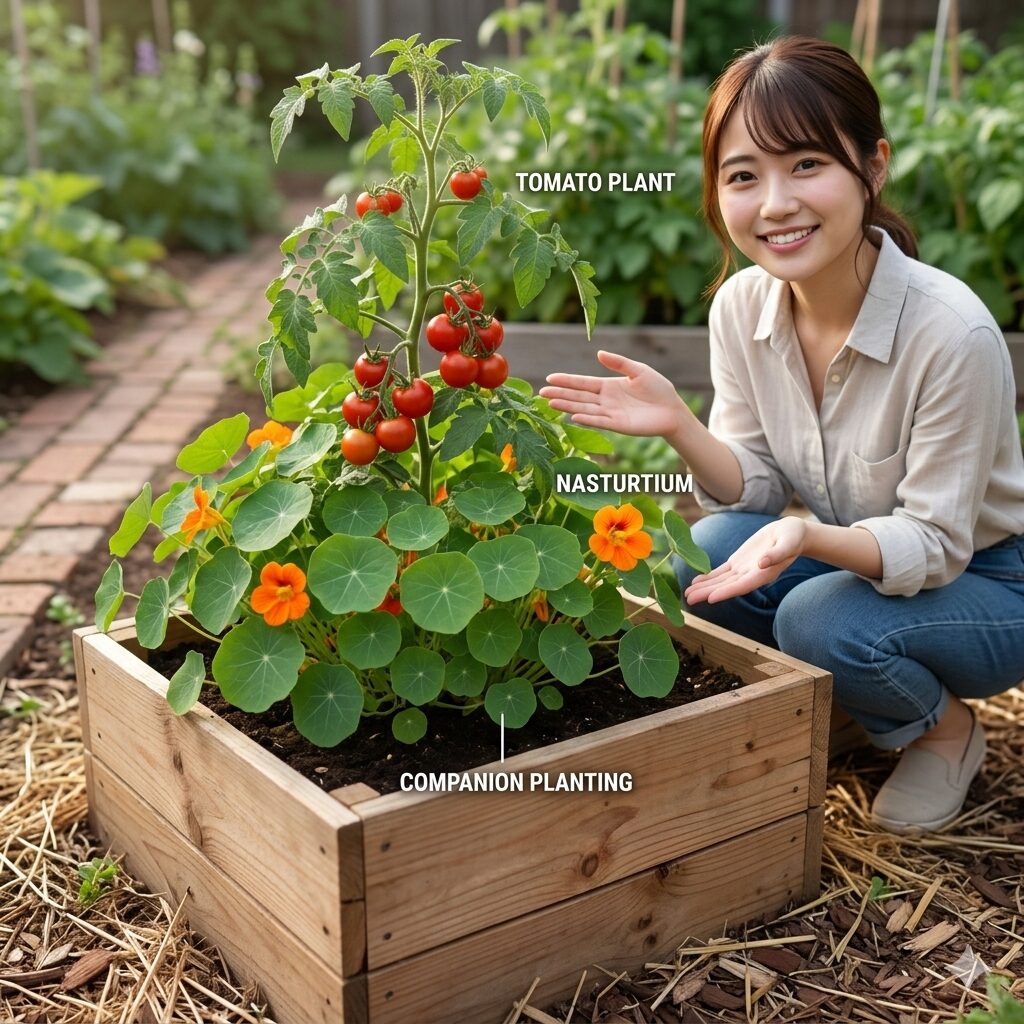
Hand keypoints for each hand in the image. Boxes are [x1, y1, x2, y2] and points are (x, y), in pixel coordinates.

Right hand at [539, 350, 688, 437]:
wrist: (673, 410)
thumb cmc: (658, 389)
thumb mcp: (639, 370)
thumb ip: (619, 363)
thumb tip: (598, 353)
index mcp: (608, 386)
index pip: (583, 383)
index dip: (567, 380)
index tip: (550, 378)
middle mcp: (605, 400)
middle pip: (578, 396)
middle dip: (560, 394)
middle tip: (541, 393)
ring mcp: (610, 414)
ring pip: (584, 409)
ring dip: (567, 406)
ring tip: (550, 403)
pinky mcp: (618, 426)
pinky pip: (599, 421)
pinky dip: (587, 419)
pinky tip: (573, 416)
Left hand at [684, 516, 808, 603]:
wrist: (792, 533)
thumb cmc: (793, 538)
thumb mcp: (788, 543)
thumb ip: (776, 554)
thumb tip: (762, 562)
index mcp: (764, 574)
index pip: (742, 586)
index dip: (727, 592)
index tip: (711, 599)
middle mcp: (751, 575)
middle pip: (726, 587)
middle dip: (707, 593)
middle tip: (688, 600)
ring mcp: (743, 570)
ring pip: (720, 581)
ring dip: (703, 588)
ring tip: (686, 594)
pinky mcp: (738, 562)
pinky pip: (721, 572)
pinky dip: (708, 577)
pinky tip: (695, 582)